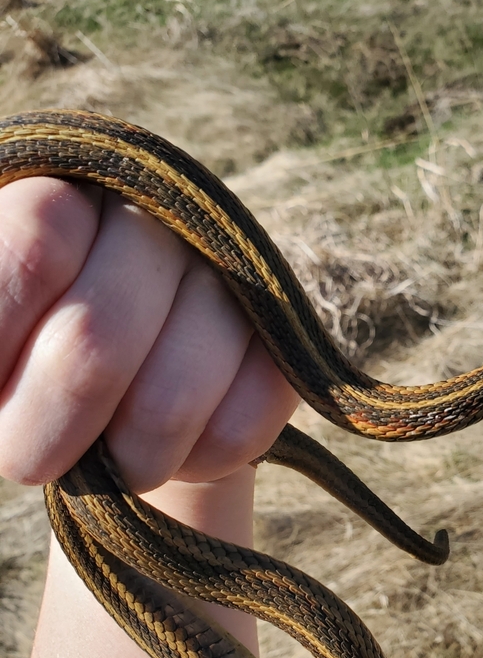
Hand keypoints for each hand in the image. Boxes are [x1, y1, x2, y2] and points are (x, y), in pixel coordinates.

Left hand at [0, 176, 297, 492]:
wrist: (134, 385)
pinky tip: (177, 451)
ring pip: (167, 404)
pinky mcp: (280, 342)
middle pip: (91, 344)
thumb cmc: (34, 355)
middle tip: (34, 458)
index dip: (2, 340)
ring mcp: (230, 275)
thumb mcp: (0, 345)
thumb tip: (2, 380)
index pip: (34, 248)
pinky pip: (238, 429)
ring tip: (111, 463)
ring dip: (124, 463)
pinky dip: (193, 463)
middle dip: (46, 432)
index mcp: (66, 193)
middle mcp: (156, 216)